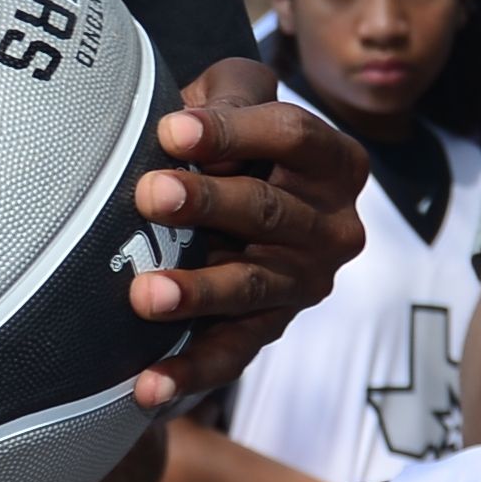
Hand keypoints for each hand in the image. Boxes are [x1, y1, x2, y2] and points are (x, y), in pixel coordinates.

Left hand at [124, 61, 369, 409]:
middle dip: (208, 204)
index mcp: (335, 161)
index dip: (232, 132)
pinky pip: (232, 353)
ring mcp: (304, 283)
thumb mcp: (237, 94)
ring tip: (145, 294)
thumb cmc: (231, 134)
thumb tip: (184, 126)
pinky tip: (147, 387)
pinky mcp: (270, 327)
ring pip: (251, 285)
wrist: (236, 193)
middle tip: (149, 196)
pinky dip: (189, 372)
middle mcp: (332, 226)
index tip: (170, 130)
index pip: (292, 138)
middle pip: (271, 211)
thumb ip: (227, 96)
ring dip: (198, 292)